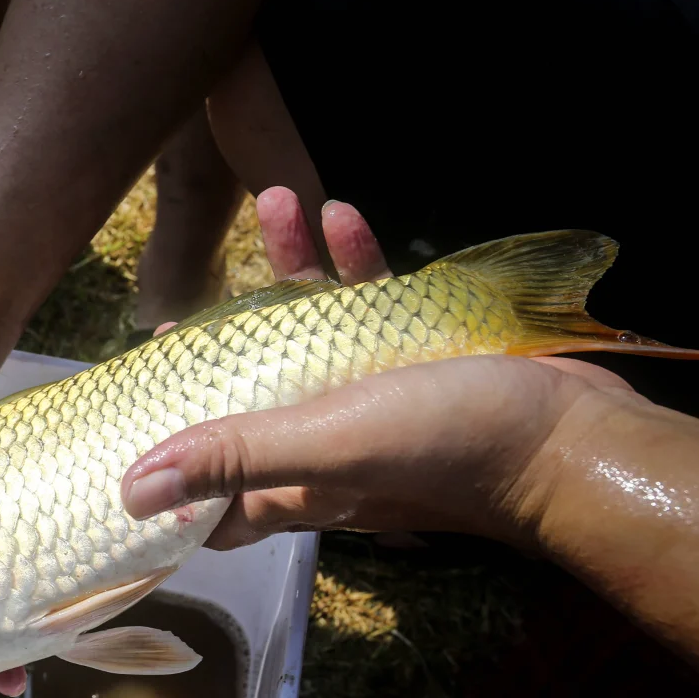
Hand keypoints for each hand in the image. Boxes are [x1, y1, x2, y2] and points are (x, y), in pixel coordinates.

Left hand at [122, 187, 633, 551]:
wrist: (567, 434)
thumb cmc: (440, 445)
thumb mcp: (323, 445)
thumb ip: (233, 457)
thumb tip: (131, 491)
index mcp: (293, 482)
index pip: (213, 496)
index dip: (170, 472)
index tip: (136, 435)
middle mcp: (322, 446)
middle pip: (249, 399)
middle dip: (216, 351)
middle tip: (182, 317)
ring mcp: (369, 400)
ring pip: (310, 337)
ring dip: (290, 271)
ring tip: (277, 201)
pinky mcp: (414, 360)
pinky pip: (372, 307)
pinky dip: (356, 262)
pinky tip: (342, 213)